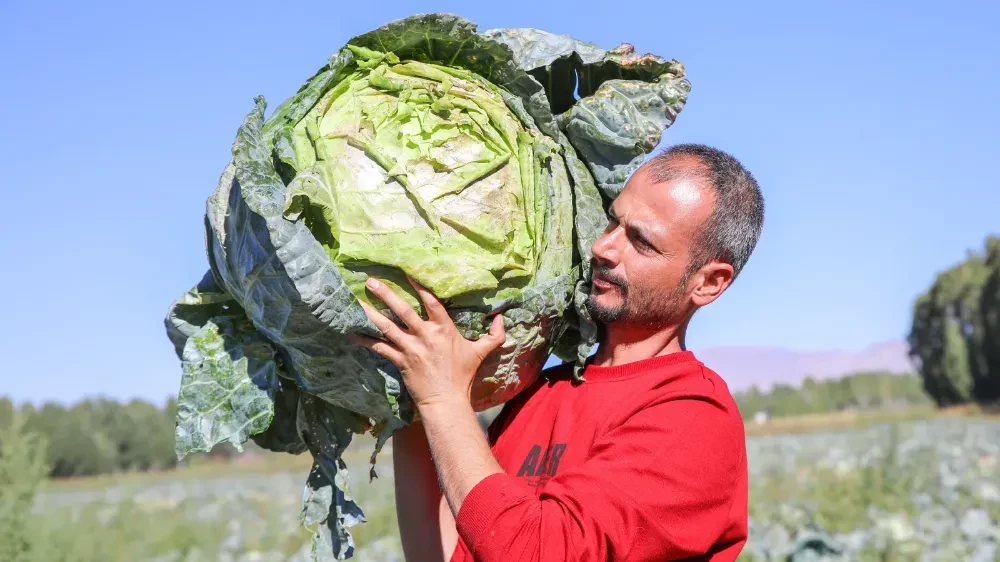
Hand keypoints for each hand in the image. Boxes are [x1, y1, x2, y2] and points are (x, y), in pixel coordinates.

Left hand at [349, 276, 506, 410]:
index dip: (419, 286)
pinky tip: (351, 333)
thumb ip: (494, 335)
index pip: (431, 302)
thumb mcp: (481, 352)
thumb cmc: (463, 376)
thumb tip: (502, 317)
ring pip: (387, 327)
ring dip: (370, 313)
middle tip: (371, 281)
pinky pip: (380, 348)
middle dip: (386, 294)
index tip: (407, 272)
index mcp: (444, 329)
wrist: (447, 401)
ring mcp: (411, 348)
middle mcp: (425, 335)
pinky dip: (365, 340)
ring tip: (355, 301)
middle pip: (403, 311)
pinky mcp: (400, 361)